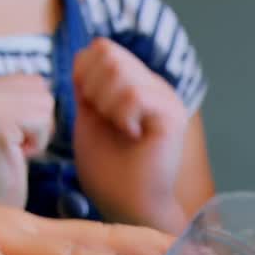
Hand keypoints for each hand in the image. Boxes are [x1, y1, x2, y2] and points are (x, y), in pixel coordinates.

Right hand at [0, 75, 55, 207]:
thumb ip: (18, 99)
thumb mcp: (4, 124)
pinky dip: (36, 143)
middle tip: (9, 148)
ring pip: (44, 103)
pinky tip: (12, 156)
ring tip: (10, 151)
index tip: (6, 139)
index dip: (31, 116)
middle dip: (36, 122)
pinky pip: (42, 121)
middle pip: (40, 89)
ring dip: (37, 134)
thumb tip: (48, 83)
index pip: (31, 82)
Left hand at [72, 38, 190, 231]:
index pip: (100, 48)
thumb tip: (81, 57)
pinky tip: (131, 135)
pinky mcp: (173, 115)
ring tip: (118, 129)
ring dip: (106, 103)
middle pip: (107, 52)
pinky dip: (122, 116)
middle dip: (91, 87)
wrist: (128, 206)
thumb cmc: (109, 171)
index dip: (82, 74)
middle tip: (104, 120)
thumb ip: (87, 88)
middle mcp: (153, 85)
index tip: (89, 109)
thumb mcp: (88, 120)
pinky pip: (135, 95)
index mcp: (134, 83)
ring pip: (120, 70)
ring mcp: (166, 98)